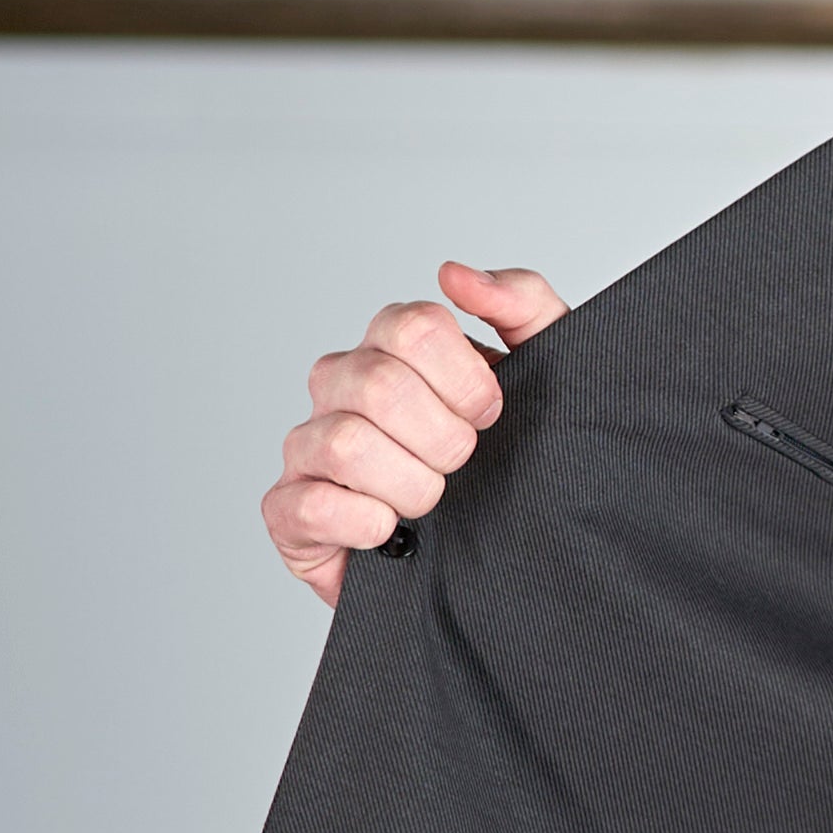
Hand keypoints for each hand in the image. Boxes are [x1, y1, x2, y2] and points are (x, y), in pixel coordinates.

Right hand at [261, 261, 568, 604]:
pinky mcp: (288, 511)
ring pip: (347, 445)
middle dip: (444, 438)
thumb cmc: (511, 459)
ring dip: (411, 485)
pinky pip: (310, 505)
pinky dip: (365, 524)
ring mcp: (307, 446)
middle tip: (464, 463)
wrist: (500, 556)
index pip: (413, 326)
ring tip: (431, 502)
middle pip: (379, 384)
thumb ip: (522, 305)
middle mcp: (339, 386)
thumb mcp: (545, 375)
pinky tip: (392, 533)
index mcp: (391, 346)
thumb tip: (455, 275)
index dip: (465, 379)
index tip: (491, 414)